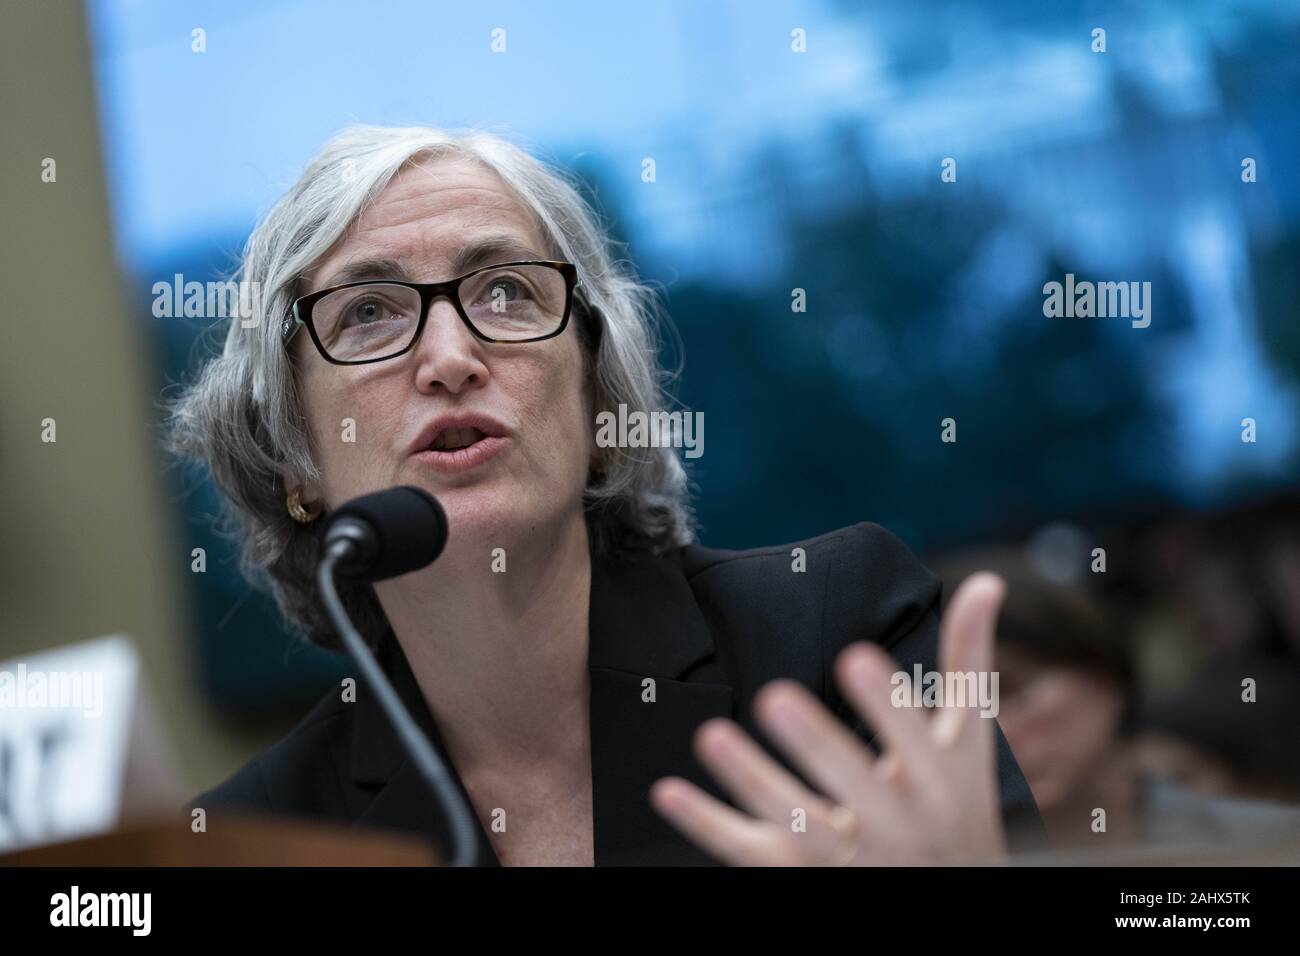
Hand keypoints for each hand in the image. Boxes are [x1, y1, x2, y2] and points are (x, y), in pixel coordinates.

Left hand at [649, 572, 1007, 864]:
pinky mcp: (799, 876)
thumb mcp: (965, 743)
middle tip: (775, 696)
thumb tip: (987, 581)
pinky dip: (707, 823)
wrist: (953, 895)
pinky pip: (748, 851)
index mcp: (939, 783)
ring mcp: (848, 858)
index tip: (856, 657)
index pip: (915, 743)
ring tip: (712, 735)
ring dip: (752, 781)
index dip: (887, 705)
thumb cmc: (954, 806)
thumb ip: (967, 663)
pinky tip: (669, 790)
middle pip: (854, 788)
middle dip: (817, 744)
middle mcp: (897, 826)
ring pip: (797, 824)